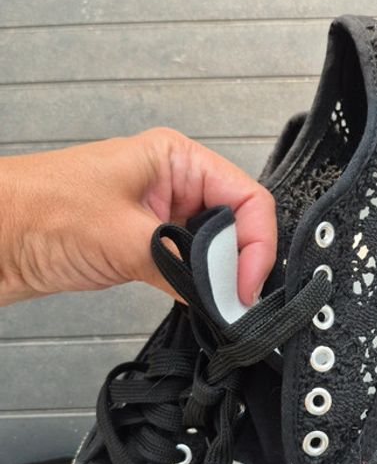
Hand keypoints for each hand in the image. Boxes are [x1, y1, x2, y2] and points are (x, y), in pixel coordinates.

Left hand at [0, 128, 275, 305]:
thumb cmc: (34, 210)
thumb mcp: (122, 236)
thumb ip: (181, 265)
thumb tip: (223, 294)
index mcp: (175, 159)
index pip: (246, 199)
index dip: (255, 244)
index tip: (246, 285)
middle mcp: (173, 183)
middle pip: (235, 225)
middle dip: (238, 264)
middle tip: (233, 301)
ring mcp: (158, 215)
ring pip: (213, 249)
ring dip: (216, 278)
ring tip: (216, 305)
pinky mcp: (144, 244)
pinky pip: (187, 266)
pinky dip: (195, 286)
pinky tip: (195, 302)